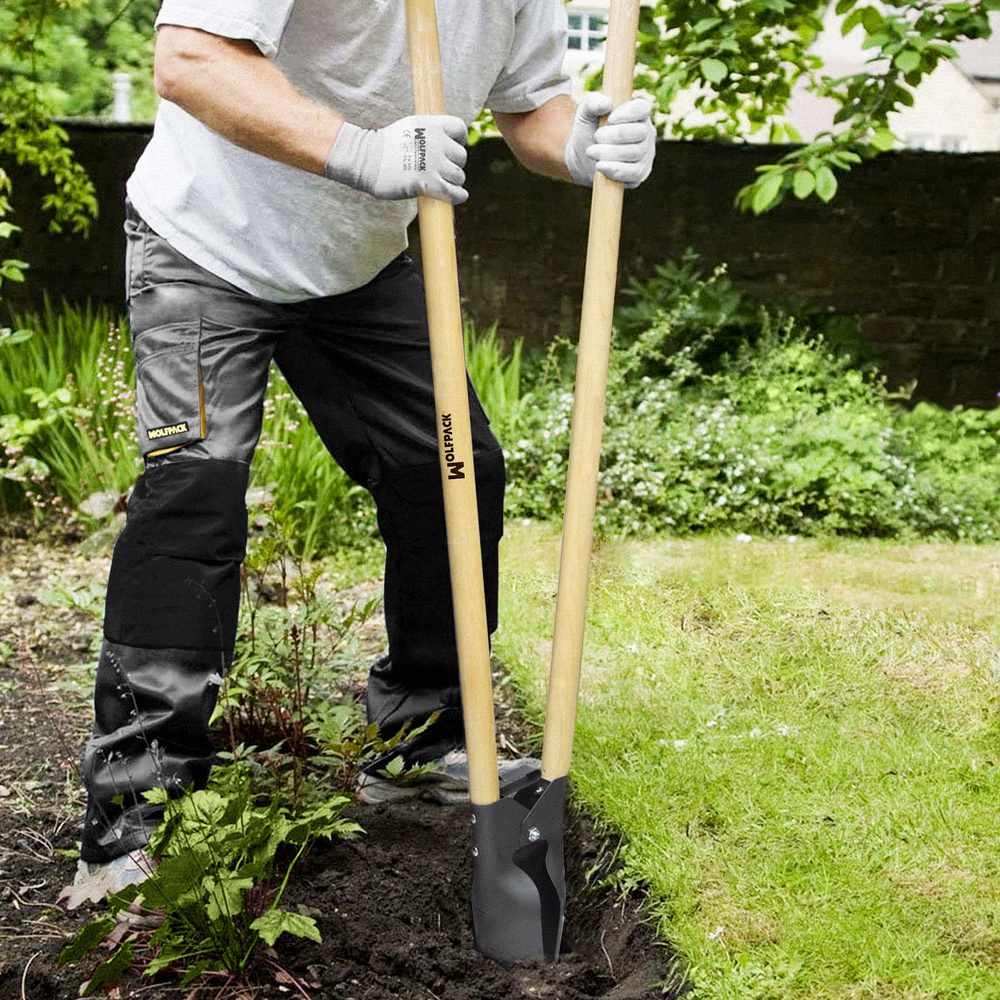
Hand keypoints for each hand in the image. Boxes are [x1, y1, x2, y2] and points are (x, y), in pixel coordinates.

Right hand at [324, 114, 468, 203]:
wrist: (366, 160)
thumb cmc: (384, 147)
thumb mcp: (409, 128)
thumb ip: (428, 133)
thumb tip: (445, 143)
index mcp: (431, 125)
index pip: (460, 129)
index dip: (460, 140)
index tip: (452, 148)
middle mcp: (436, 142)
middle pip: (461, 156)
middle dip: (454, 164)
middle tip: (441, 170)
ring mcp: (434, 164)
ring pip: (459, 176)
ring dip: (453, 181)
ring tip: (443, 183)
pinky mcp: (430, 184)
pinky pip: (456, 192)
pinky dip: (458, 196)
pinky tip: (455, 196)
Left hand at [564, 93, 656, 188]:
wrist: (582, 159)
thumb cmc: (588, 131)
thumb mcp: (585, 112)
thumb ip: (593, 102)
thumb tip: (607, 103)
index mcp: (637, 112)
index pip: (642, 108)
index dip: (626, 114)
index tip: (609, 119)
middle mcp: (646, 132)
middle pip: (638, 132)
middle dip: (613, 135)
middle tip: (596, 137)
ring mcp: (646, 153)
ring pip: (635, 153)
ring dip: (609, 153)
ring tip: (591, 151)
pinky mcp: (640, 172)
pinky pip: (634, 173)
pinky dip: (615, 170)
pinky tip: (600, 166)